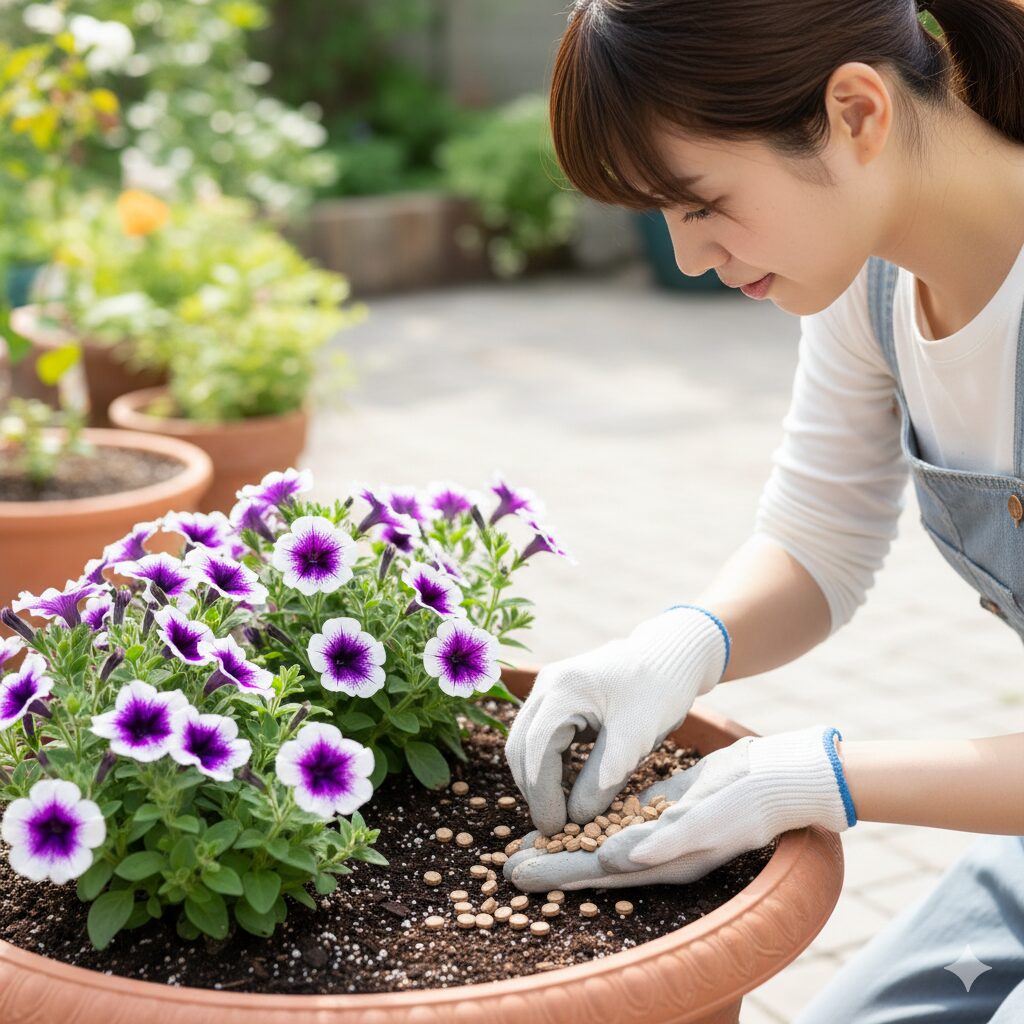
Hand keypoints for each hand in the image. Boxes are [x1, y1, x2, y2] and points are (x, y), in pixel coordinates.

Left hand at [503, 724, 855, 891]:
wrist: (778, 777)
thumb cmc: (749, 802)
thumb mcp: (707, 819)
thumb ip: (663, 841)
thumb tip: (614, 859)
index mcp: (663, 863)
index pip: (598, 874)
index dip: (556, 874)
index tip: (517, 873)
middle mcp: (655, 855)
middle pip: (590, 864)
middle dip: (549, 863)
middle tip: (504, 865)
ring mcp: (658, 833)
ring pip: (599, 842)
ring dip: (563, 842)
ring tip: (525, 844)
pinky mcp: (661, 808)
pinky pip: (616, 819)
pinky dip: (588, 819)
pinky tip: (569, 814)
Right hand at [504, 605, 728, 835]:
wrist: (671, 654)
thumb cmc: (660, 689)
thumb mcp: (636, 737)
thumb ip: (603, 778)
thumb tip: (576, 819)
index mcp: (564, 689)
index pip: (536, 751)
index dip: (542, 796)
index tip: (557, 830)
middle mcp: (547, 684)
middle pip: (521, 747)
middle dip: (535, 791)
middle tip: (557, 828)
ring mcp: (549, 687)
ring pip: (526, 742)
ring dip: (538, 779)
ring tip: (562, 812)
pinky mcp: (558, 696)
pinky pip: (540, 735)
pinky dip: (548, 764)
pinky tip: (568, 787)